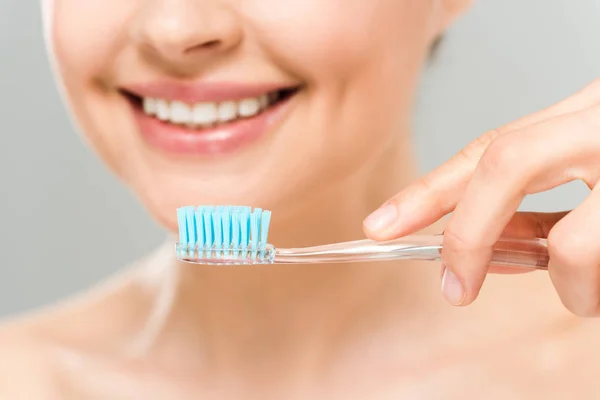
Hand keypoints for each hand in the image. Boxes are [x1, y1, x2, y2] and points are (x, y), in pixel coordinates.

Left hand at [363, 79, 599, 316]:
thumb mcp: (590, 179)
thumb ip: (538, 208)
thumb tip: (488, 253)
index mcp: (581, 116)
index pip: (489, 148)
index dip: (429, 190)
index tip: (382, 225)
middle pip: (503, 163)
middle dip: (468, 236)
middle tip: (455, 288)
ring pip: (570, 244)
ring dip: (569, 287)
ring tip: (584, 296)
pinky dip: (594, 292)